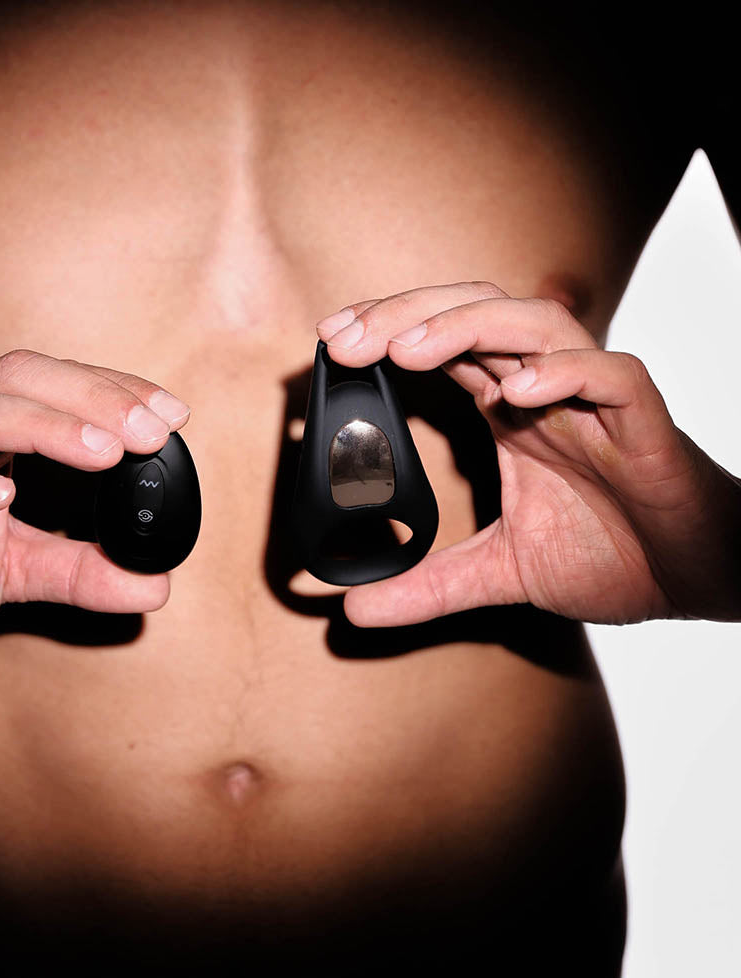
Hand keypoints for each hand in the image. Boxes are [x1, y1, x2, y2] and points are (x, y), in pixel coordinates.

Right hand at [0, 350, 190, 654]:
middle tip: (150, 432)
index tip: (172, 415)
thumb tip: (158, 587)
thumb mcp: (10, 573)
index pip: (51, 387)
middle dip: (90, 398)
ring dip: (41, 427)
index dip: (111, 391)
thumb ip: (79, 572)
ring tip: (100, 452)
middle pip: (16, 379)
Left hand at [315, 282, 740, 626]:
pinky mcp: (644, 423)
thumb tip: (353, 611)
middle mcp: (546, 393)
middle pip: (474, 315)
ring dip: (468, 327)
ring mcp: (593, 402)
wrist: (697, 578)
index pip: (442, 345)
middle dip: (407, 315)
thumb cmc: (615, 555)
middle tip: (344, 336)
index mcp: (510, 412)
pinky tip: (520, 393)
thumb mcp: (500, 574)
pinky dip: (567, 372)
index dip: (389, 331)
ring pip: (535, 324)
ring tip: (410, 349)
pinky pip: (612, 375)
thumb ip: (429, 586)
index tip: (331, 341)